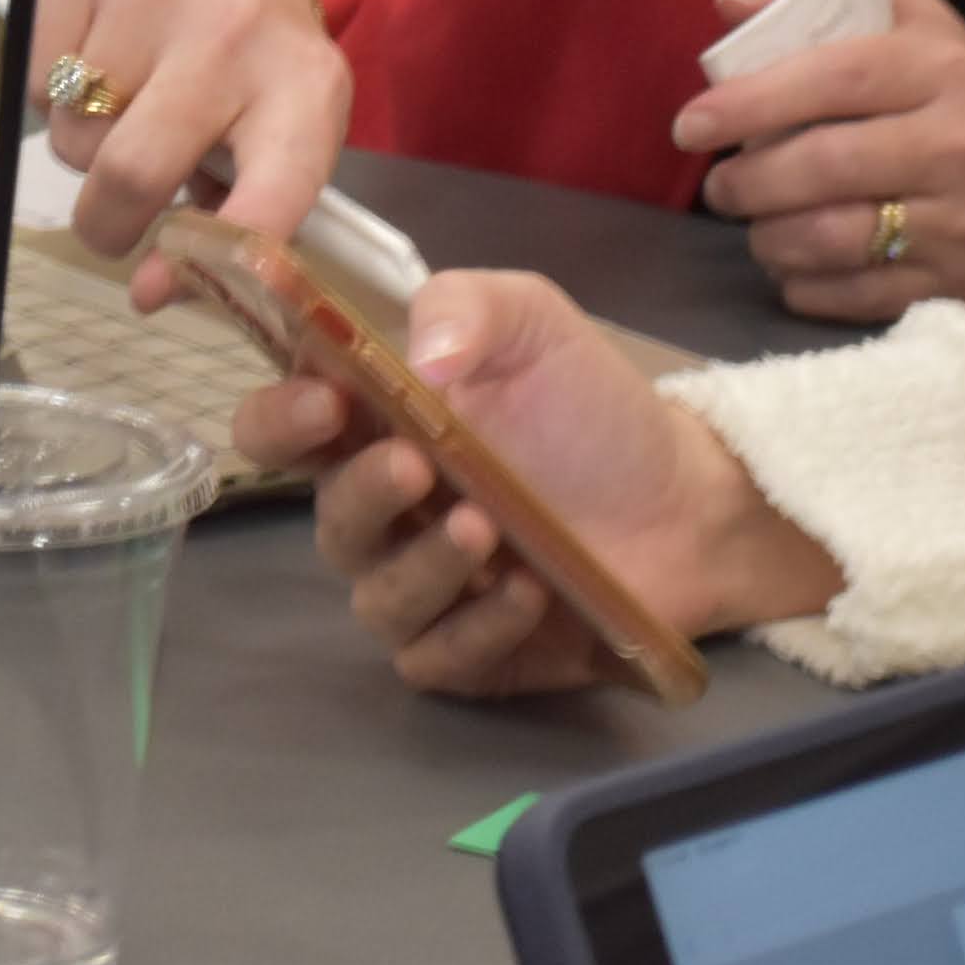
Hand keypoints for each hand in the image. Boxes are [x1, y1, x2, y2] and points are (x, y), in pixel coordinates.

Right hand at [32, 0, 346, 276]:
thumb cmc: (252, 67)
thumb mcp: (279, 135)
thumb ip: (234, 219)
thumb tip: (151, 291)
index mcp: (307, 86)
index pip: (273, 192)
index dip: (211, 260)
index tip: (154, 291)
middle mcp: (235, 28)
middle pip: (133, 170)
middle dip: (108, 222)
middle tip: (116, 224)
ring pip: (75, 134)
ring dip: (87, 149)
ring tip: (126, 110)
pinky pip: (36, 84)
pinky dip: (53, 97)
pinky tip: (97, 62)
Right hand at [244, 269, 831, 697]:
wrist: (685, 504)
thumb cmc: (592, 409)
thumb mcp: (535, 324)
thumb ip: (466, 308)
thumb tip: (419, 357)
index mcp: (377, 424)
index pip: (279, 427)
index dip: (278, 418)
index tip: (325, 403)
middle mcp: (383, 510)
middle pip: (328, 517)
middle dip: (365, 493)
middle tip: (418, 466)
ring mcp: (421, 585)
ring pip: (377, 597)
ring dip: (426, 565)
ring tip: (486, 527)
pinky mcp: (465, 652)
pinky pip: (436, 656)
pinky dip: (477, 626)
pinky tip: (527, 591)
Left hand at [671, 0, 964, 316]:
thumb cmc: (961, 94)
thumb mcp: (911, 21)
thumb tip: (729, 9)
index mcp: (942, 67)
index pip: (833, 76)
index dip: (751, 101)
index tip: (691, 123)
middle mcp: (958, 144)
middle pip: (823, 166)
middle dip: (746, 181)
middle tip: (718, 186)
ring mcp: (959, 223)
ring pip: (829, 238)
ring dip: (766, 237)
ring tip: (752, 223)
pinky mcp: (952, 286)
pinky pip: (851, 296)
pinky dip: (802, 285)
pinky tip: (791, 263)